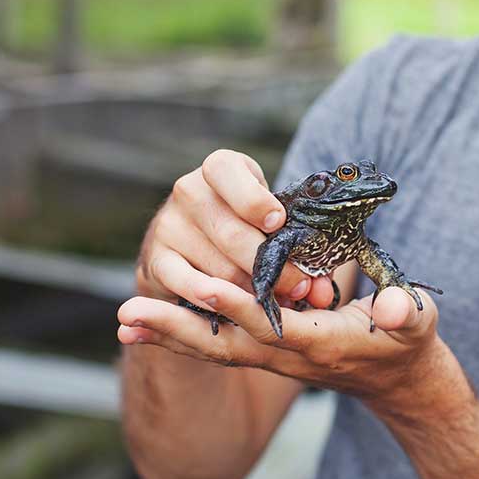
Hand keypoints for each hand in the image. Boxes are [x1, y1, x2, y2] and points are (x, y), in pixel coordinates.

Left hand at [118, 279, 445, 407]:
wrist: (397, 379)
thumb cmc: (406, 341)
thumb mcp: (415, 322)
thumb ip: (403, 313)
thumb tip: (392, 308)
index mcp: (321, 343)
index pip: (272, 325)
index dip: (238, 305)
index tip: (202, 284)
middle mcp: (289, 355)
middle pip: (226, 344)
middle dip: (178, 329)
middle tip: (129, 316)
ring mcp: (274, 356)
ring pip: (215, 346)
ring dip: (169, 334)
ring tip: (124, 321)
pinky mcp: (268, 350)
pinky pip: (219, 344)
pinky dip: (182, 336)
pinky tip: (147, 327)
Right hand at [132, 149, 334, 312]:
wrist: (194, 246)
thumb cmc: (247, 226)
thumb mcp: (272, 222)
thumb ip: (299, 248)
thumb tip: (321, 291)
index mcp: (221, 168)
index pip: (227, 172)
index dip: (253, 199)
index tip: (277, 222)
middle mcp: (188, 191)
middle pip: (230, 232)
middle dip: (270, 264)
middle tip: (299, 286)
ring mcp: (168, 226)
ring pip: (217, 267)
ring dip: (251, 290)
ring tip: (279, 303)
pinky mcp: (156, 261)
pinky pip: (190, 286)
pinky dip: (220, 302)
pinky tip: (240, 310)